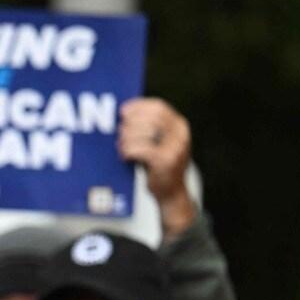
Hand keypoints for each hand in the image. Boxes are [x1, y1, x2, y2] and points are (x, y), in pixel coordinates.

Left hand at [118, 98, 195, 235]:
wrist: (171, 192)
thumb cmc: (159, 165)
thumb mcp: (159, 142)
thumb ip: (149, 128)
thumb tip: (124, 115)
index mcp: (180, 126)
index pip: (159, 107)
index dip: (138, 106)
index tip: (122, 111)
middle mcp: (181, 134)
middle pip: (150, 117)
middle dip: (131, 122)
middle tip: (119, 131)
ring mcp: (175, 148)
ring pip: (144, 132)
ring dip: (127, 137)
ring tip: (120, 145)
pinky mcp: (165, 161)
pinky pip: (141, 149)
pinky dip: (129, 150)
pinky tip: (125, 156)